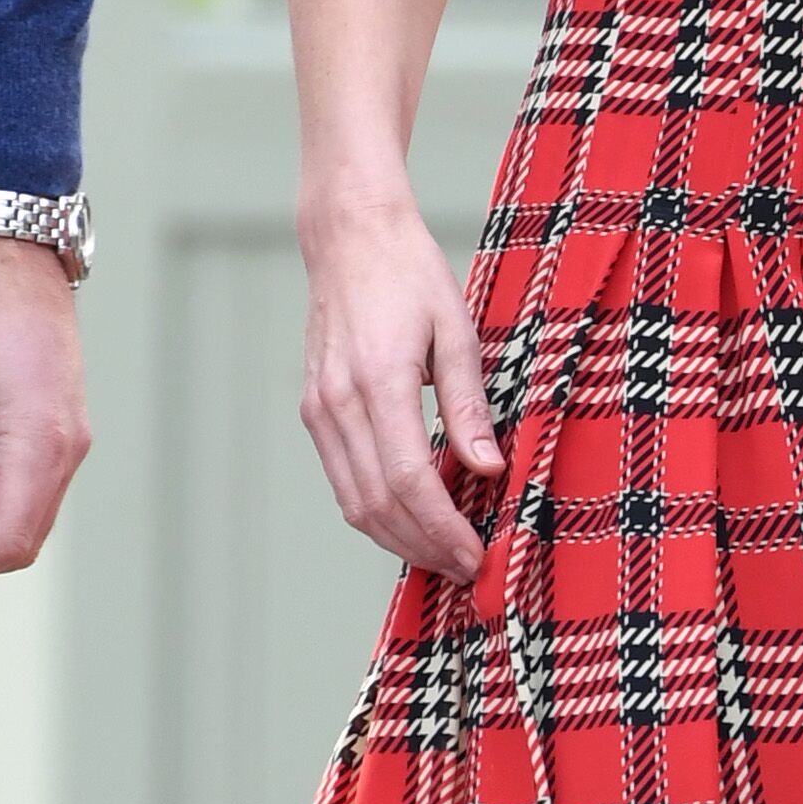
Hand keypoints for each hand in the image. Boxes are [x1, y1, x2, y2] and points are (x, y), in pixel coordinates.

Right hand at [298, 182, 501, 584]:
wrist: (349, 236)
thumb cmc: (409, 273)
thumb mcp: (456, 331)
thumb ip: (469, 406)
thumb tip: (487, 471)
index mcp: (378, 381)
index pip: (407, 481)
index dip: (442, 528)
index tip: (475, 554)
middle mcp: (338, 403)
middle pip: (377, 505)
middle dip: (423, 547)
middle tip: (466, 567)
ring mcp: (319, 409)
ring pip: (353, 503)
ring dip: (398, 539)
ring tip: (443, 554)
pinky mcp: (314, 410)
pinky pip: (343, 479)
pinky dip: (375, 511)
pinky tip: (411, 518)